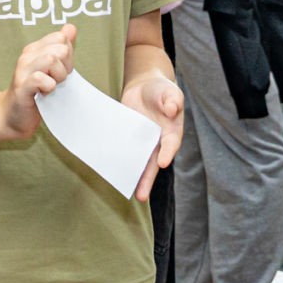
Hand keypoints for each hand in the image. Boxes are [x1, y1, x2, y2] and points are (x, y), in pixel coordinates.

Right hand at [0, 25, 75, 138]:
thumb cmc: (35, 93)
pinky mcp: (22, 87)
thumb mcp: (50, 68)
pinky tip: (45, 93)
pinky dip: (49, 86)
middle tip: (57, 80)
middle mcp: (27, 56)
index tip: (61, 71)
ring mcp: (22, 71)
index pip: (60, 38)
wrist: (12, 116)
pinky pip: (41, 79)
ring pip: (52, 59)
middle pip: (60, 49)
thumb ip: (61, 48)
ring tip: (51, 87)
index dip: (68, 55)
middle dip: (66, 66)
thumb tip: (70, 27)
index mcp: (34, 49)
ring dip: (59, 76)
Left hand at [120, 74, 183, 199]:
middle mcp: (156, 142)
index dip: (167, 153)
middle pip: (152, 163)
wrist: (144, 86)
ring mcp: (141, 141)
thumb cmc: (162, 91)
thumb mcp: (171, 92)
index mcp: (171, 133)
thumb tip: (172, 109)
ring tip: (123, 189)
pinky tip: (110, 168)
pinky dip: (118, 158)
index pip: (170, 145)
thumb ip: (173, 100)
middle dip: (147, 179)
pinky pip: (123, 149)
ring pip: (137, 161)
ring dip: (131, 175)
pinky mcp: (127, 137)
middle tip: (141, 197)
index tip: (163, 162)